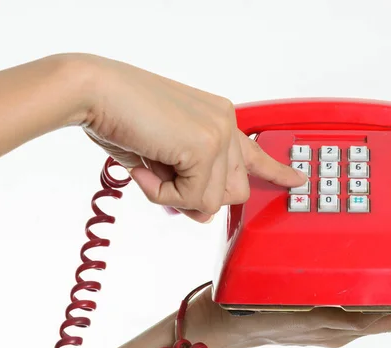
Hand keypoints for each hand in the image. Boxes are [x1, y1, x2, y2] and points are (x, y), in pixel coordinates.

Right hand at [78, 54, 306, 221]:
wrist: (94, 91)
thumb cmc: (120, 117)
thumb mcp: (165, 157)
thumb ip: (190, 182)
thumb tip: (202, 213)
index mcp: (219, 120)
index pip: (255, 154)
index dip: (277, 171)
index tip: (296, 180)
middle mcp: (226, 123)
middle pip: (235, 192)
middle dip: (199, 197)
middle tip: (165, 178)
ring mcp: (219, 133)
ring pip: (213, 201)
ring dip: (175, 196)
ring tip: (150, 165)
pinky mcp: (206, 146)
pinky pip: (193, 199)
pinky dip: (162, 194)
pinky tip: (147, 165)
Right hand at [187, 258, 390, 347]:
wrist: (220, 323)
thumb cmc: (245, 309)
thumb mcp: (285, 303)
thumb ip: (326, 306)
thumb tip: (377, 307)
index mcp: (334, 323)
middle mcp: (340, 326)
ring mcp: (335, 324)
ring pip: (388, 312)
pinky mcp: (326, 316)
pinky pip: (368, 309)